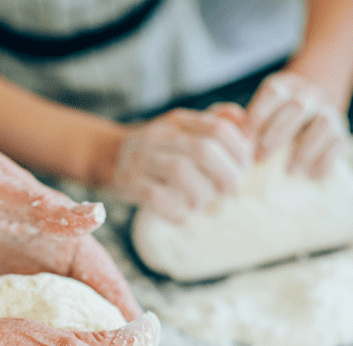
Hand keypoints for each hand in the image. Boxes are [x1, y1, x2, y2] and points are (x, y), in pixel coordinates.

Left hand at [0, 114, 141, 319]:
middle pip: (83, 316)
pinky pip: (2, 333)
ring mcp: (12, 285)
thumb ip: (45, 208)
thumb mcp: (0, 187)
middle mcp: (43, 267)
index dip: (127, 319)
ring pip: (46, 332)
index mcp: (60, 240)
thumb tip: (97, 215)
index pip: (105, 284)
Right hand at [108, 104, 252, 222]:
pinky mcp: (128, 181)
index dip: (239, 151)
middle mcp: (160, 135)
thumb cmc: (158, 148)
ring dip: (201, 195)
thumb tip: (246, 125)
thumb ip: (215, 125)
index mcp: (180, 121)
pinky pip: (155, 196)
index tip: (244, 169)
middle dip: (225, 175)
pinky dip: (175, 211)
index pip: (218, 129)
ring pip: (179, 171)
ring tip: (203, 205)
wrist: (107, 155)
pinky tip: (182, 216)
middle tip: (229, 191)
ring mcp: (142, 158)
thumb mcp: (184, 129)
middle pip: (202, 150)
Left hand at [245, 71, 348, 179]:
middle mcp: (309, 95)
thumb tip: (234, 132)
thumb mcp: (258, 115)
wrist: (310, 119)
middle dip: (277, 135)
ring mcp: (328, 112)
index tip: (245, 140)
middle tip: (260, 159)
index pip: (273, 92)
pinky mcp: (341, 133)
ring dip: (304, 150)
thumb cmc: (275, 121)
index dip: (258, 116)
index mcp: (285, 86)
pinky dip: (324, 161)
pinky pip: (338, 143)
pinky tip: (309, 174)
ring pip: (323, 123)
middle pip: (298, 107)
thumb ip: (244, 123)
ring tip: (288, 171)